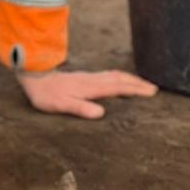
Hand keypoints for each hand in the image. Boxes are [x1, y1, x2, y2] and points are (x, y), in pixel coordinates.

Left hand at [17, 69, 157, 118]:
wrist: (35, 77)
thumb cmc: (47, 94)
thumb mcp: (61, 105)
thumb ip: (80, 108)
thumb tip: (100, 114)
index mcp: (91, 88)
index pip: (118, 88)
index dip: (135, 90)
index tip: (150, 93)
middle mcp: (93, 80)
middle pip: (120, 79)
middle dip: (138, 83)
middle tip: (154, 89)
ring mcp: (89, 77)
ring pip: (115, 75)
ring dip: (130, 79)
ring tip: (142, 84)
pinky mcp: (85, 77)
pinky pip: (108, 75)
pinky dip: (120, 77)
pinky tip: (119, 80)